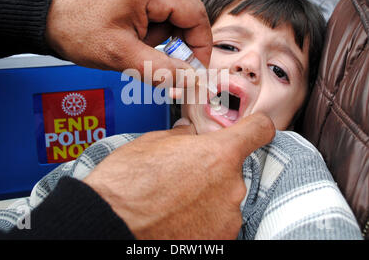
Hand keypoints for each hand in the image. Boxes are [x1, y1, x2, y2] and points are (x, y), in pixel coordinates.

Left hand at [46, 0, 211, 86]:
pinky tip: (130, 39)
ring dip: (160, 38)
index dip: (201, 46)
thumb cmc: (76, 28)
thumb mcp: (121, 55)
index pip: (196, 16)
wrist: (44, 14)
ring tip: (132, 46)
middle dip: (177, 43)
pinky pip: (156, 12)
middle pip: (186, 14)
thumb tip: (189, 80)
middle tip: (160, 62)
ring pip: (171, 16)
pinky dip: (150, 31)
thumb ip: (160, 69)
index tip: (196, 69)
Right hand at [83, 113, 274, 238]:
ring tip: (175, 201)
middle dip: (213, 169)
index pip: (259, 130)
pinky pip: (217, 221)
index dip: (255, 126)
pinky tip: (177, 218)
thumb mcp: (152, 142)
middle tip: (184, 175)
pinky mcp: (218, 241)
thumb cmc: (126, 183)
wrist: (109, 223)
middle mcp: (232, 186)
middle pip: (234, 169)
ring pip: (224, 197)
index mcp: (219, 154)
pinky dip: (202, 219)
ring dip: (207, 196)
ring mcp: (227, 218)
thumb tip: (188, 133)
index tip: (252, 130)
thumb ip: (182, 135)